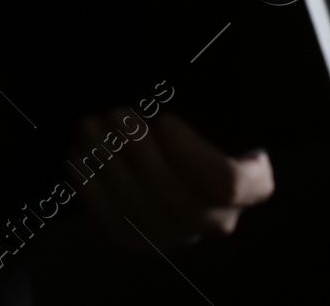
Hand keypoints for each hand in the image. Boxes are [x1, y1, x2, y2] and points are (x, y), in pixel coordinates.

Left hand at [67, 110, 274, 252]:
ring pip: (143, 218)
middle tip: (115, 115)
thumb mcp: (208, 104)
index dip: (192, 157)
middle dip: (140, 156)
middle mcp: (219, 220)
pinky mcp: (141, 241)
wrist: (173, 150)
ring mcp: (179, 236)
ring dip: (109, 169)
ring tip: (89, 128)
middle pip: (180, 203)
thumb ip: (199, 99)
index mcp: (252, 184)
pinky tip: (76, 156)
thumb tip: (165, 87)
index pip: (229, 184)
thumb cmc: (197, 117)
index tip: (165, 120)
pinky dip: (91, 189)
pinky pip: (114, 224)